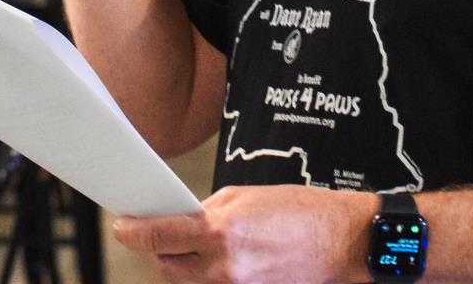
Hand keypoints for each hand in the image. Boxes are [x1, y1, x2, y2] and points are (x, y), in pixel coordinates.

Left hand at [111, 185, 374, 283]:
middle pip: (168, 267)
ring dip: (190, 270)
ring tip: (213, 253)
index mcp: (222, 232)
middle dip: (165, 251)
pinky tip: (236, 267)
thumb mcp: (252, 196)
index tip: (123, 227)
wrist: (350, 246)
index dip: (132, 232)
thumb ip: (212, 210)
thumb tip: (185, 220)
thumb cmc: (308, 215)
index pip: (158, 236)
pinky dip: (215, 281)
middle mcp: (225, 269)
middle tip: (174, 238)